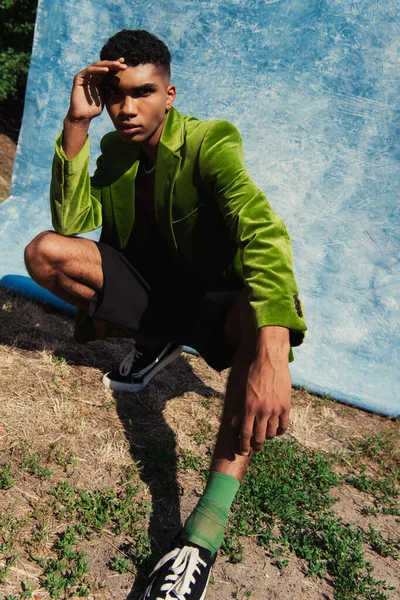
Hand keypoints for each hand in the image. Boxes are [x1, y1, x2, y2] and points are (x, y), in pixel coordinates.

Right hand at [66, 58, 126, 123]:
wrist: (83, 116)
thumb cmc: (94, 109)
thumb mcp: (106, 97)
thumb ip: (110, 88)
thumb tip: (119, 80)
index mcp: (98, 81)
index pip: (108, 71)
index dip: (116, 68)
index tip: (126, 67)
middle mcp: (91, 77)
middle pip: (104, 67)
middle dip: (114, 64)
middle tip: (123, 63)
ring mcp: (85, 76)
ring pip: (97, 66)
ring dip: (108, 64)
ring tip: (117, 64)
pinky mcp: (79, 78)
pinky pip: (89, 71)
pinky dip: (98, 70)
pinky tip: (106, 70)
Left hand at [239, 326, 290, 455]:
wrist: (269, 359)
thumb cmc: (252, 373)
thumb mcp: (241, 390)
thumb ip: (239, 409)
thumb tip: (234, 425)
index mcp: (248, 408)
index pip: (245, 434)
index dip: (244, 445)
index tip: (244, 451)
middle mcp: (262, 411)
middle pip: (259, 437)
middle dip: (256, 445)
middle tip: (255, 448)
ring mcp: (275, 409)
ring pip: (272, 433)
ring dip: (268, 438)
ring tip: (265, 437)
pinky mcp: (286, 406)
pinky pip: (284, 425)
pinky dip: (280, 431)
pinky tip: (277, 431)